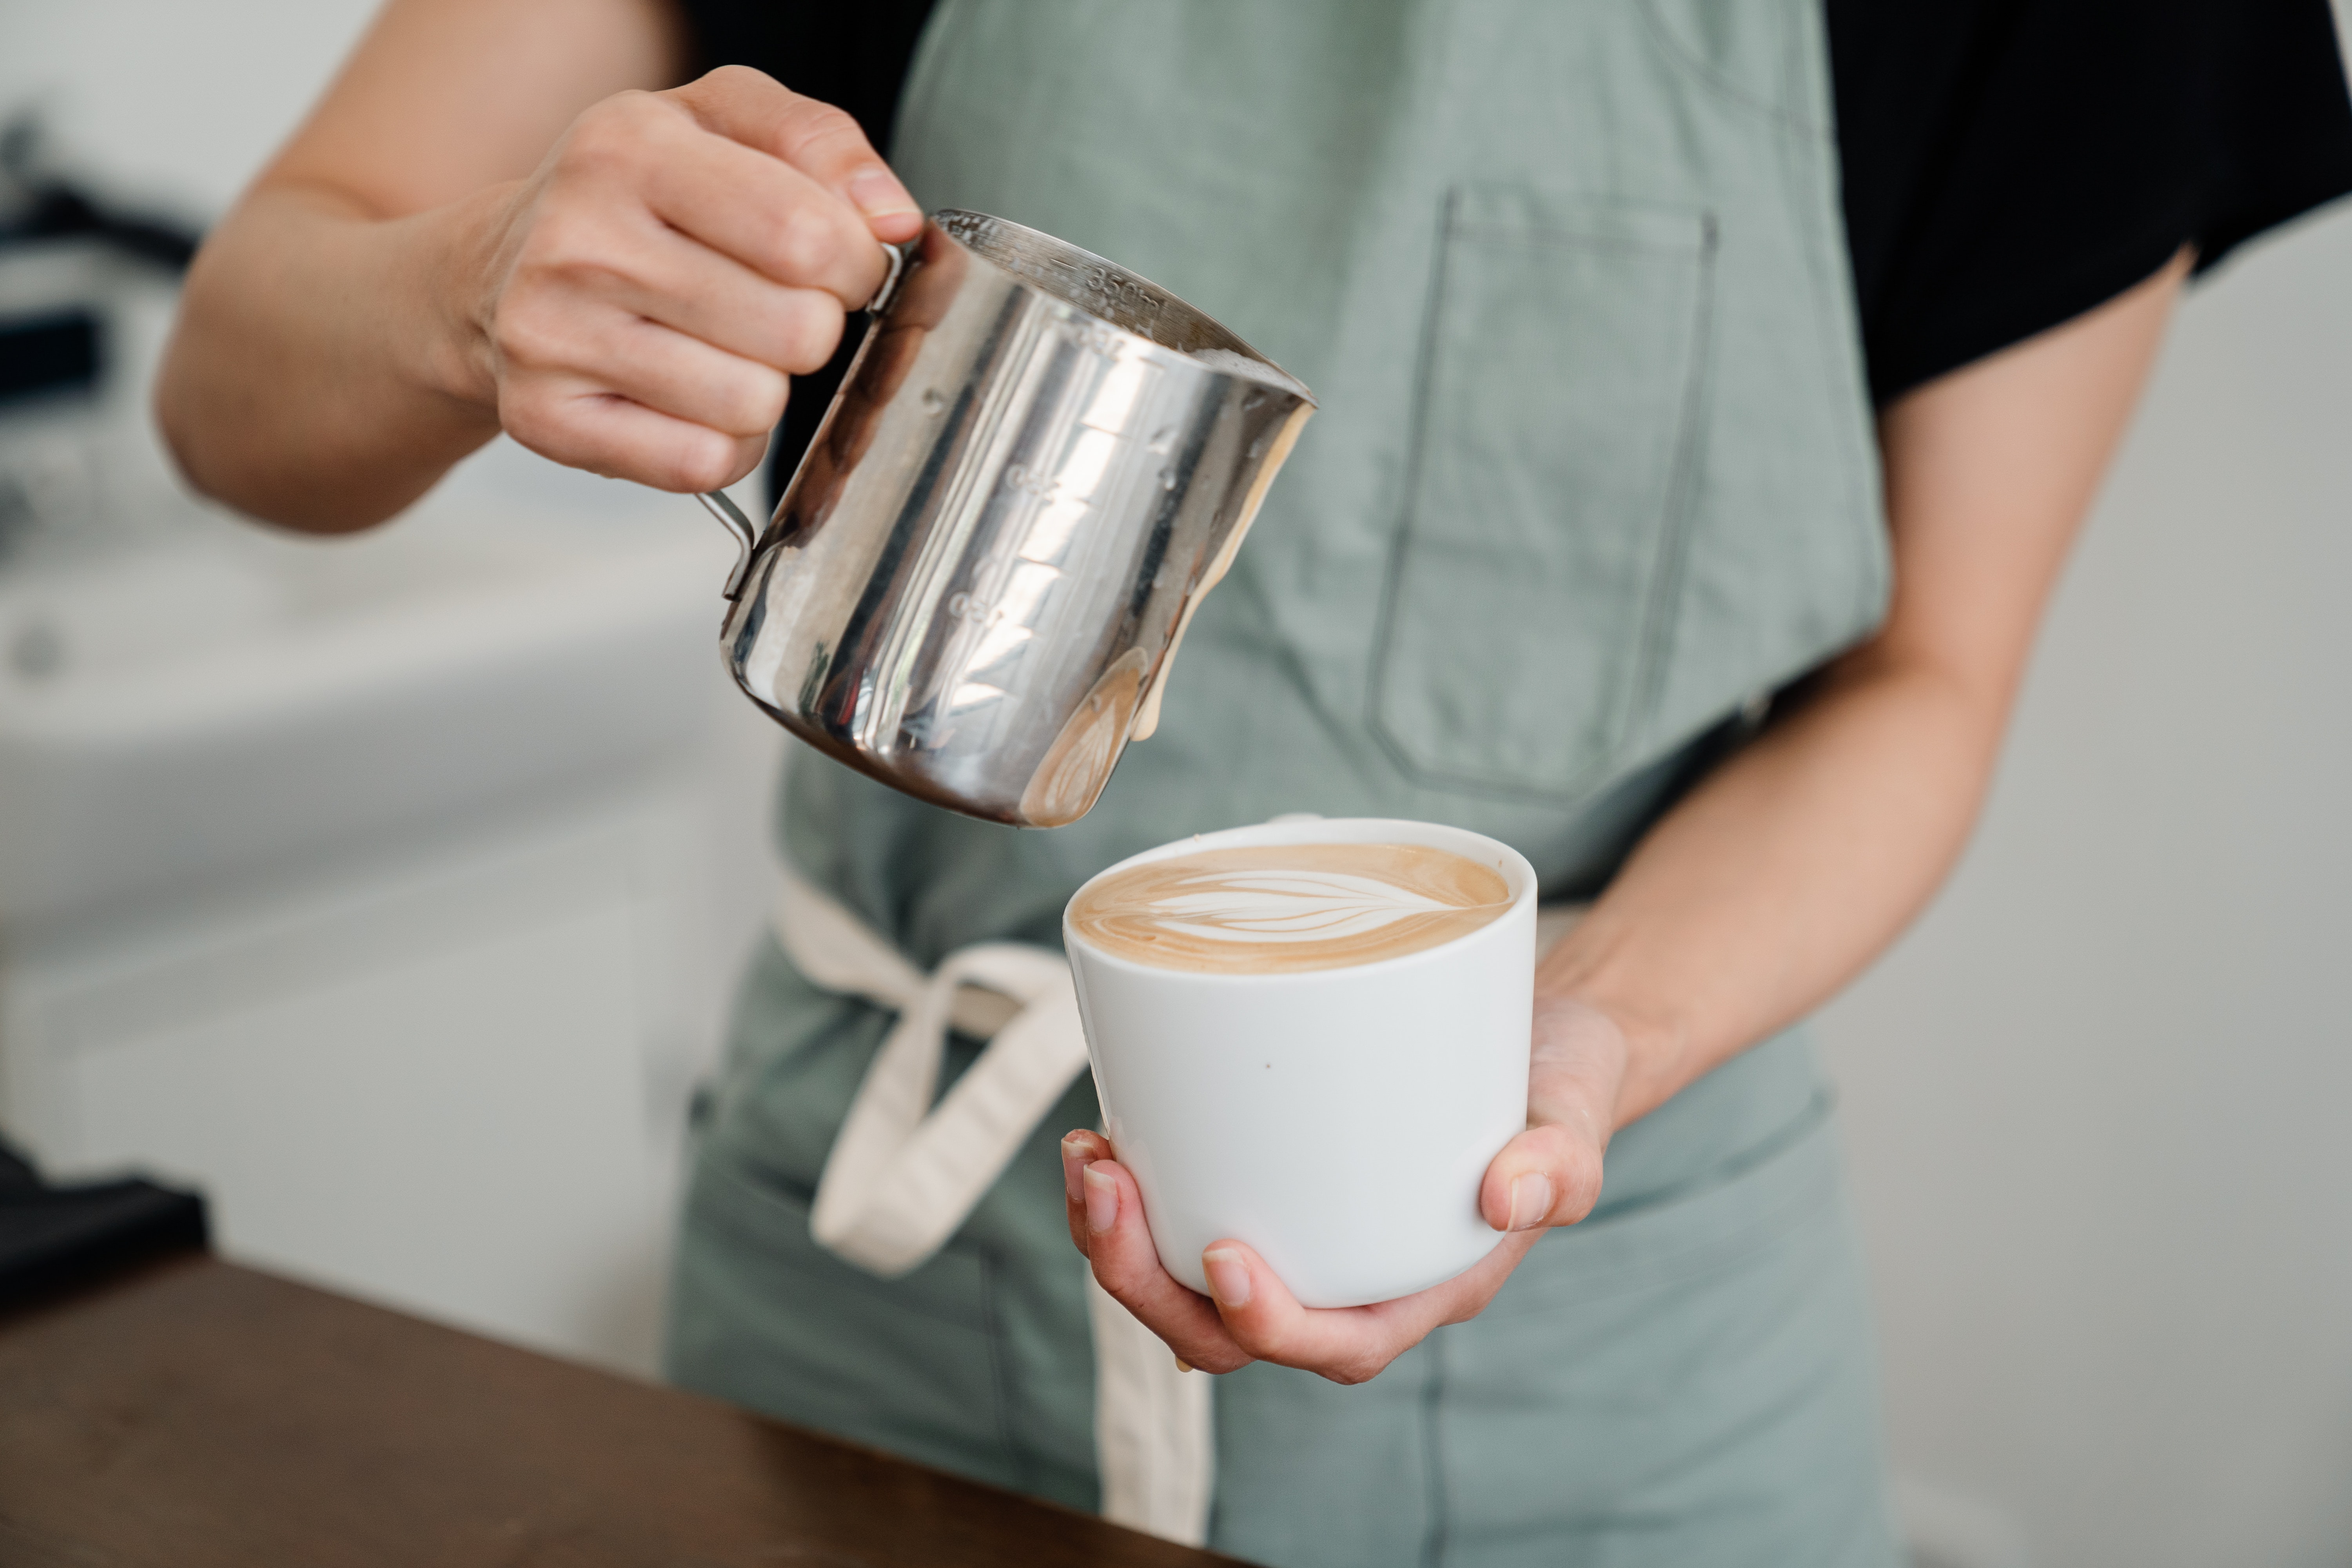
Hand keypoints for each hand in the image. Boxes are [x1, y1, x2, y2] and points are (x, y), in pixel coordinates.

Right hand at [454, 66, 921, 491]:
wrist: (497, 266)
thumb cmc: (632, 196)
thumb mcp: (722, 121)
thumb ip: (820, 143)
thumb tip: (892, 221)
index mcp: (629, 147)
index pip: (808, 235)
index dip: (855, 263)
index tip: (838, 263)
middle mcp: (579, 240)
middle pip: (796, 331)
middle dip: (813, 328)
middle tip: (772, 308)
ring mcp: (552, 336)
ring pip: (754, 405)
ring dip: (767, 389)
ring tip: (722, 349)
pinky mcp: (546, 418)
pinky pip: (702, 464)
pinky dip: (722, 443)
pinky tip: (690, 398)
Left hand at [1061, 994, 1630, 1382]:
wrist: (1539, 1042)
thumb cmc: (1557, 1087)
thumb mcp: (1575, 1114)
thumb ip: (1559, 1161)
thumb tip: (1508, 1193)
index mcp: (1422, 1287)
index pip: (1334, 1342)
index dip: (1268, 1322)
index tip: (1220, 1257)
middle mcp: (1350, 1278)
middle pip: (1229, 1333)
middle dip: (1148, 1281)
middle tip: (1106, 1191)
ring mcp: (1302, 1237)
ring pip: (1187, 1288)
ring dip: (1120, 1241)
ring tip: (1088, 1161)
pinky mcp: (1270, 1185)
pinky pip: (1184, 1221)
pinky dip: (1135, 1195)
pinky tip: (1104, 1137)